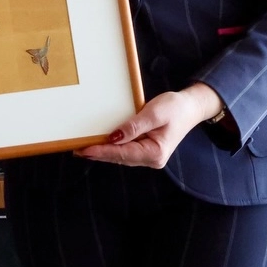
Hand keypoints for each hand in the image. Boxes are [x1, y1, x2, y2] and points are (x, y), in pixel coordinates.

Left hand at [75, 83, 224, 168]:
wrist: (190, 107)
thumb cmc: (175, 108)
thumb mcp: (155, 113)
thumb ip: (135, 126)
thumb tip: (114, 138)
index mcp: (155, 153)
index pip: (122, 153)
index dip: (101, 151)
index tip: (84, 150)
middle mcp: (152, 159)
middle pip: (119, 158)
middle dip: (98, 154)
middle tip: (76, 150)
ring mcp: (149, 156)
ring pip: (121, 157)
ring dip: (102, 153)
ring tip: (82, 149)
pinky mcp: (146, 150)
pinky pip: (125, 152)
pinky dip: (111, 149)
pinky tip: (99, 146)